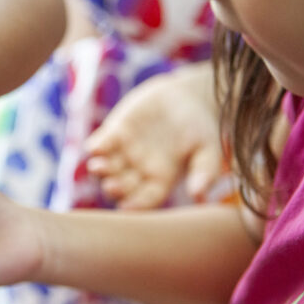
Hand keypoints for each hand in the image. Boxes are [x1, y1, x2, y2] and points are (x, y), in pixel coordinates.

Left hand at [85, 64, 223, 208]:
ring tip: (97, 166)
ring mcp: (125, 152)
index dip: (137, 205)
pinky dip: (97, 146)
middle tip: (111, 186)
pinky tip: (95, 147)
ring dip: (101, 168)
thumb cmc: (200, 127)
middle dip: (116, 187)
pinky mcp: (115, 132)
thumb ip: (205, 171)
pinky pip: (101, 143)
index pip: (147, 198)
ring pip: (108, 167)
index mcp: (161, 180)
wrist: (187, 96)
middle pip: (123, 185)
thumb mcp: (208, 148)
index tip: (128, 207)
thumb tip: (199, 195)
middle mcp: (139, 170)